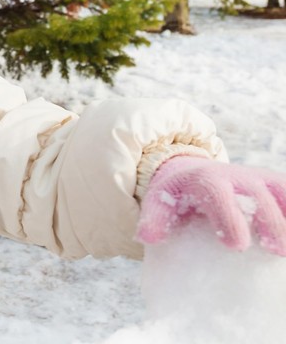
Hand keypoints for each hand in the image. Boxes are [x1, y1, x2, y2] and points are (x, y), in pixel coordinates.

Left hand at [137, 155, 285, 254]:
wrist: (193, 172)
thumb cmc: (177, 194)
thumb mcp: (161, 201)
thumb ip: (154, 219)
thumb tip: (147, 237)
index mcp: (205, 180)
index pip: (217, 194)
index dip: (229, 217)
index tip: (236, 245)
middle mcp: (233, 175)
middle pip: (256, 194)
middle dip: (269, 220)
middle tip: (276, 249)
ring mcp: (255, 178)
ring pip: (278, 189)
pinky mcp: (270, 182)